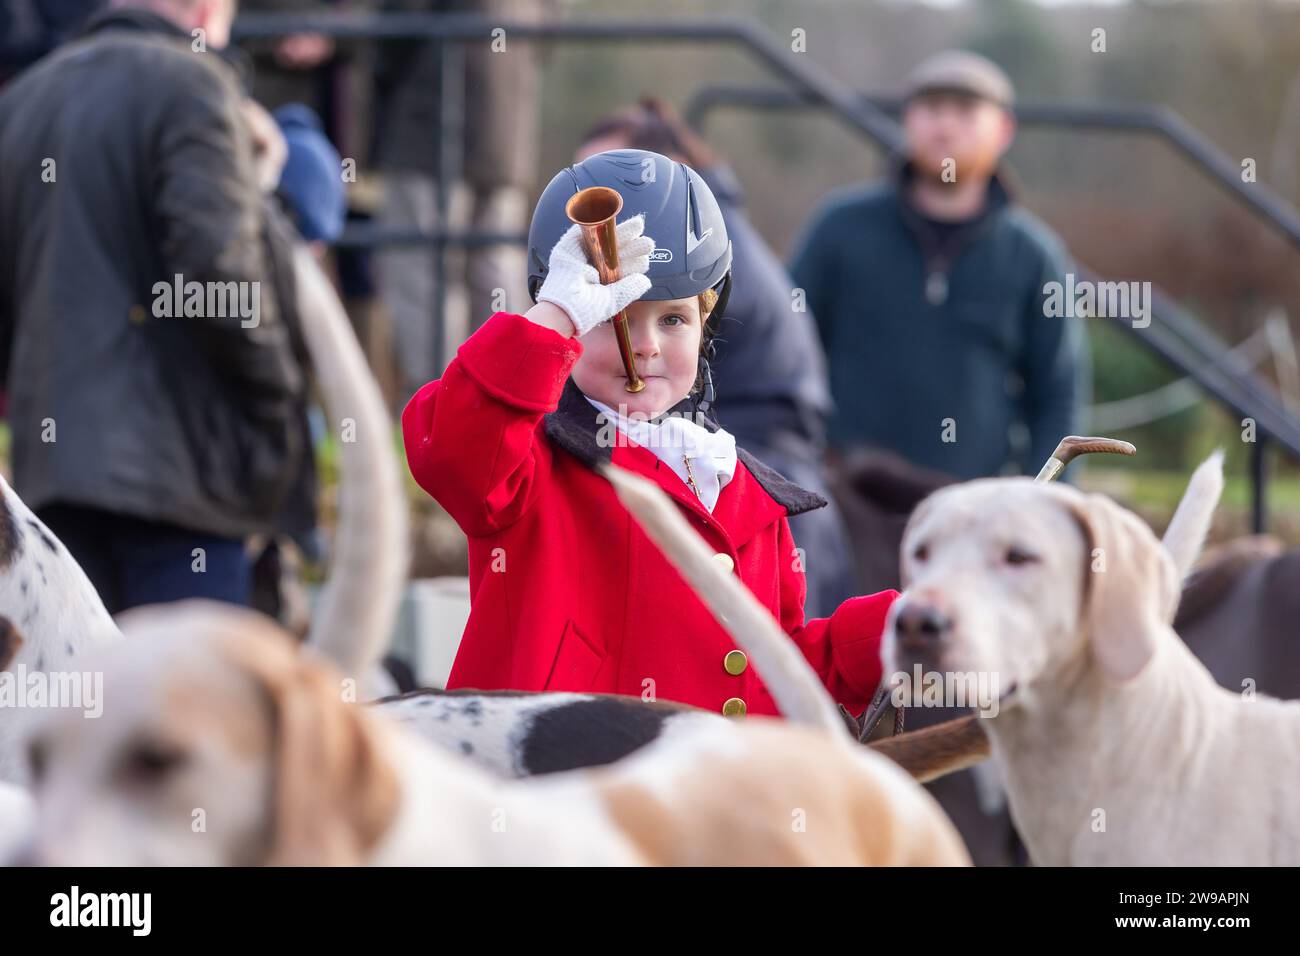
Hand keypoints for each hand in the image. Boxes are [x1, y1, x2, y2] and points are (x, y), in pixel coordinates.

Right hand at [535, 216, 653, 336]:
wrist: (564, 307)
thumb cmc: (586, 309)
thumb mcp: (613, 300)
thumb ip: (629, 289)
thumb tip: (645, 280)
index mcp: (603, 282)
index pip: (621, 268)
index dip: (634, 263)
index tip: (645, 260)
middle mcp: (593, 268)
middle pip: (615, 251)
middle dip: (632, 245)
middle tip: (647, 244)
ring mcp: (581, 256)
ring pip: (603, 239)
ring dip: (621, 232)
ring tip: (638, 227)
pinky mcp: (568, 247)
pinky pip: (582, 231)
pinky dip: (595, 222)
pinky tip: (611, 217)